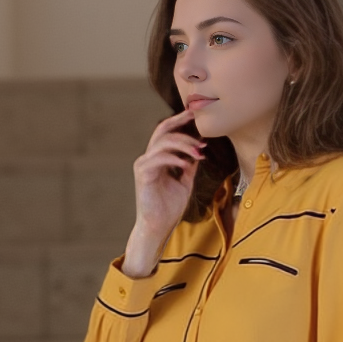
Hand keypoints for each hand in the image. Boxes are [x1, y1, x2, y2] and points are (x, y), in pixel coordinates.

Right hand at [122, 103, 206, 275]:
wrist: (158, 227)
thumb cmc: (169, 209)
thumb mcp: (185, 183)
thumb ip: (189, 166)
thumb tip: (199, 150)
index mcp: (158, 159)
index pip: (167, 133)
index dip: (179, 121)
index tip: (194, 114)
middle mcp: (149, 158)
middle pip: (162, 130)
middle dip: (179, 122)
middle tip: (196, 118)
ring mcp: (144, 165)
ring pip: (162, 142)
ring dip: (184, 144)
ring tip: (199, 151)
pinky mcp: (142, 174)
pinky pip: (159, 158)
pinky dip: (175, 158)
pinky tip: (187, 164)